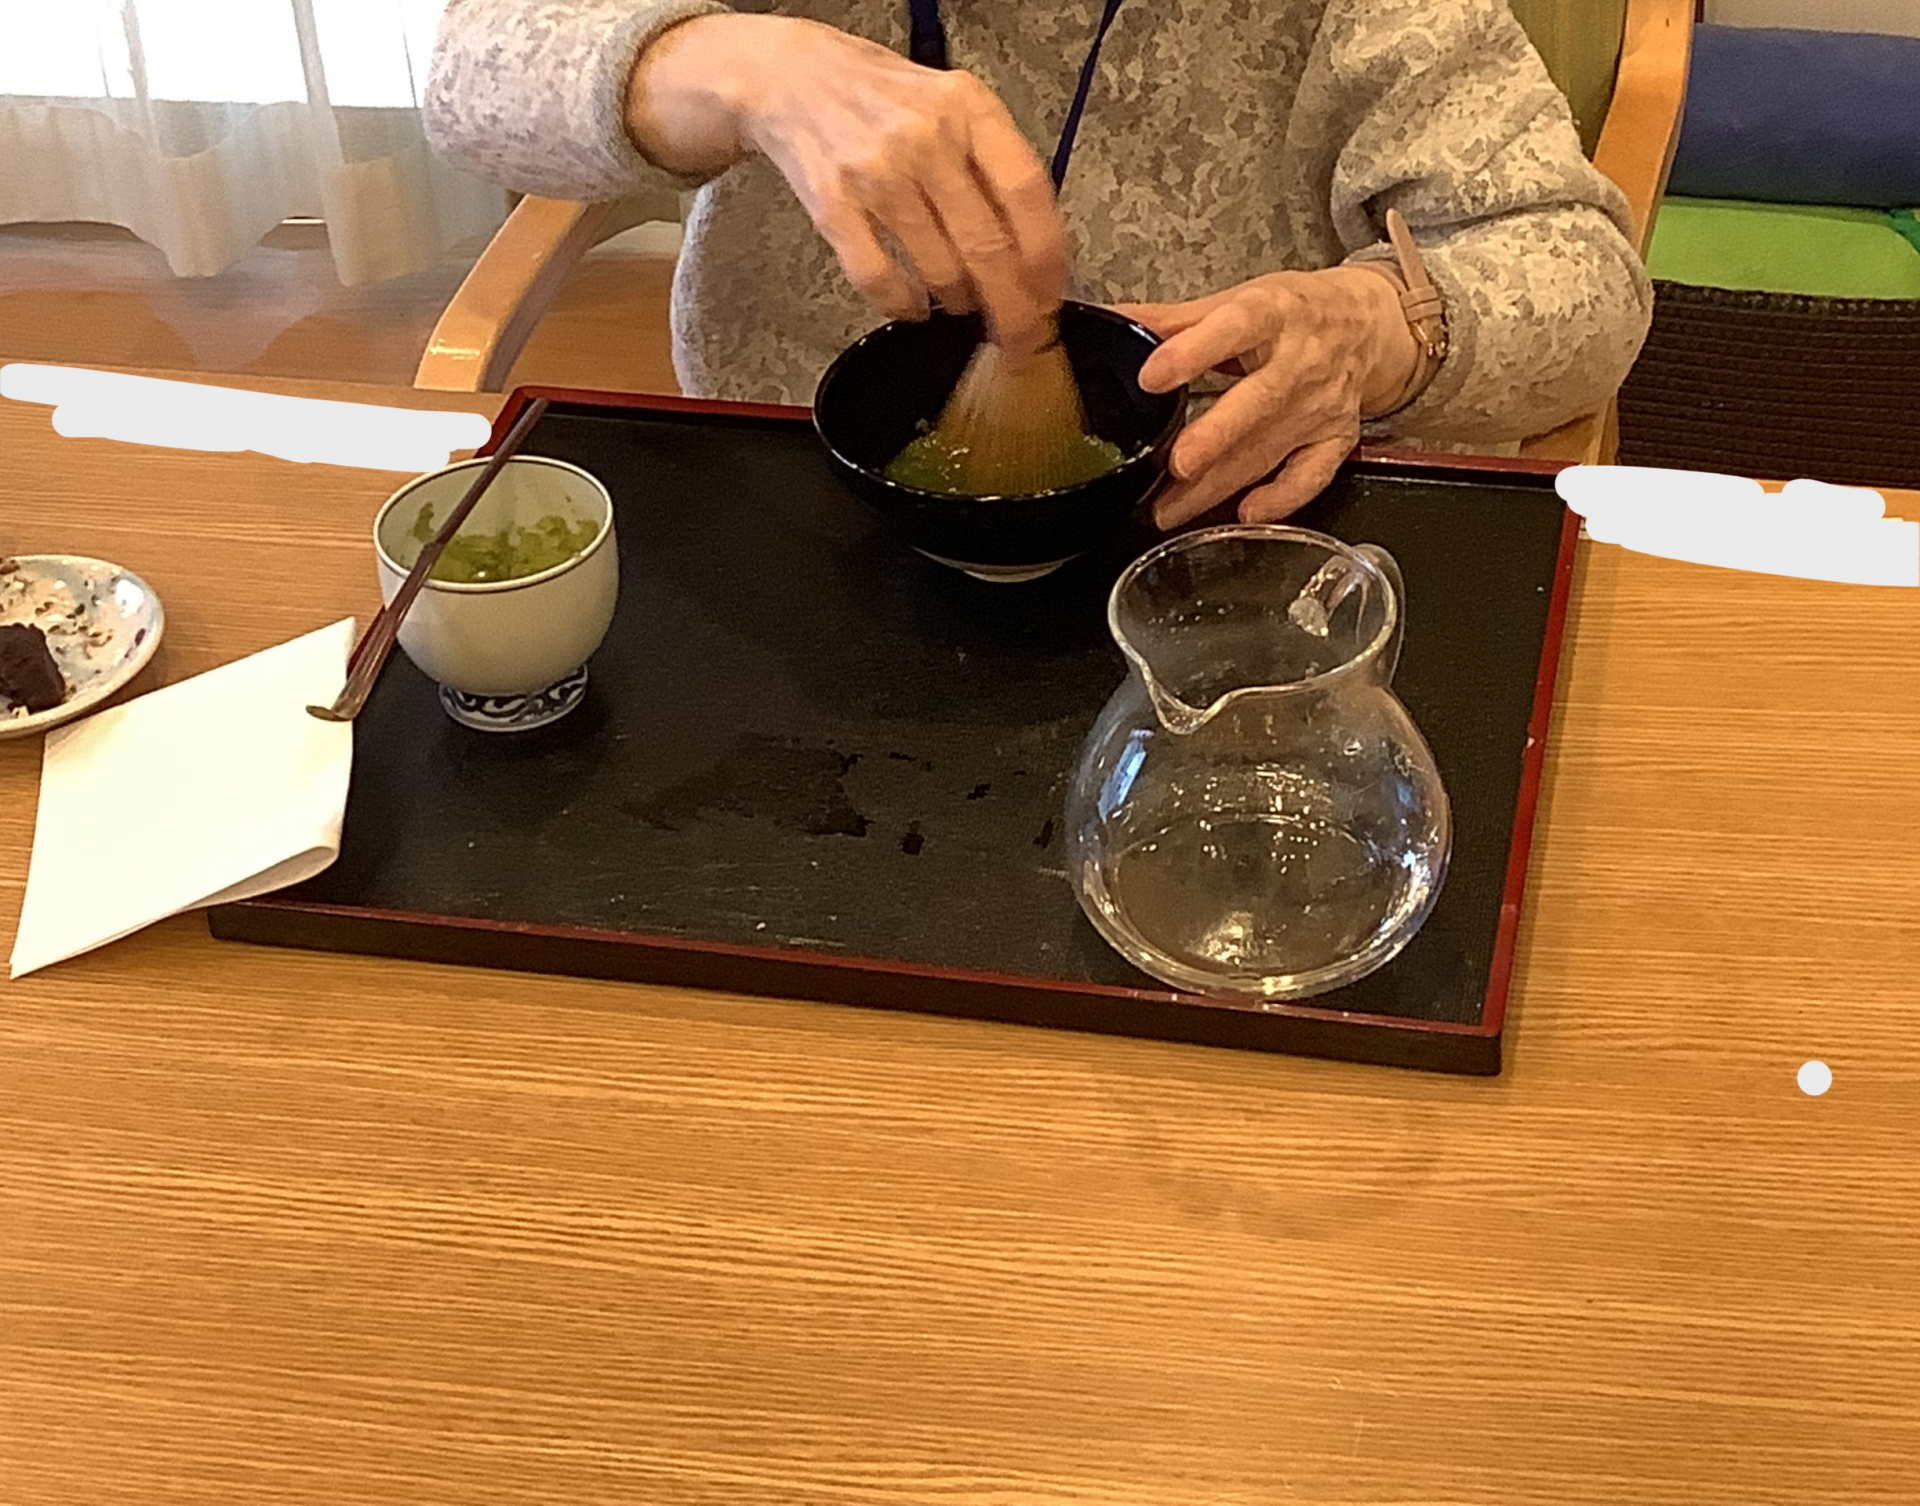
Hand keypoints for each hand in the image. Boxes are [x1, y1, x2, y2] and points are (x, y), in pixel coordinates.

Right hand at [628, 15, 1067, 357]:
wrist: (793, 79)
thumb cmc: (885, 100)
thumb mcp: (954, 105)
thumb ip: (995, 163)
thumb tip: (1038, 250)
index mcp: (969, 109)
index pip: (1027, 193)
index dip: (1047, 256)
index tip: (1051, 294)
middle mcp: (926, 139)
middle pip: (989, 247)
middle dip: (1013, 308)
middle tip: (1021, 337)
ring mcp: (877, 174)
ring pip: (941, 271)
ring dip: (960, 302)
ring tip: (962, 303)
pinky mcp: (834, 206)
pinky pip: (881, 279)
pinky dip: (904, 306)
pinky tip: (914, 307)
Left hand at [1119, 267, 1419, 528]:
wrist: (1367, 323)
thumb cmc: (1294, 313)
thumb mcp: (1238, 300)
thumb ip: (1177, 321)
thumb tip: (1119, 320)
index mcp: (1273, 313)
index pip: (1234, 328)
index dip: (1193, 352)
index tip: (1152, 377)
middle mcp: (1301, 361)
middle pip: (1258, 403)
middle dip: (1215, 439)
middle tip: (1175, 466)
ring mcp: (1321, 405)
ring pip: (1269, 449)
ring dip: (1219, 484)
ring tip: (1169, 508)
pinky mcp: (1336, 438)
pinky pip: (1311, 474)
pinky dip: (1282, 498)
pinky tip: (1247, 513)